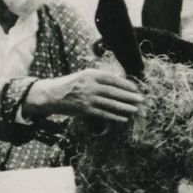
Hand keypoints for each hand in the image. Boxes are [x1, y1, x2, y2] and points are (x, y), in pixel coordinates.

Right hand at [25, 70, 144, 123]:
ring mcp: (87, 98)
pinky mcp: (85, 110)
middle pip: (114, 91)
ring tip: (135, 109)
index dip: (126, 84)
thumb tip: (119, 82)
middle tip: (141, 99)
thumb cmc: (70, 84)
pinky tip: (123, 118)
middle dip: (129, 96)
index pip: (113, 79)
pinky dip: (114, 116)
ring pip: (110, 103)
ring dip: (125, 107)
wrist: (51, 95)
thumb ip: (99, 78)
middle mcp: (90, 85)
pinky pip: (103, 114)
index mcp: (91, 74)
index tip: (135, 88)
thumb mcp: (84, 76)